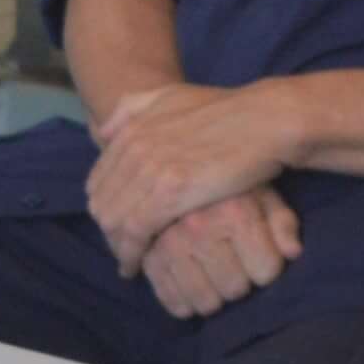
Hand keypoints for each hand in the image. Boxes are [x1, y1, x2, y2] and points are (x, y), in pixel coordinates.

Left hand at [83, 78, 304, 256]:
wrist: (265, 120)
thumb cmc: (228, 111)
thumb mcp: (172, 96)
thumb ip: (134, 107)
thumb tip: (103, 131)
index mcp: (131, 128)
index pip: (97, 180)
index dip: (104, 207)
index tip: (116, 226)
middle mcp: (134, 148)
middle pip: (101, 203)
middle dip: (108, 231)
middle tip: (121, 250)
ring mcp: (151, 169)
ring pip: (114, 220)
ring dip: (117, 246)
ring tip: (128, 263)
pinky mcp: (171, 192)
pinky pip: (136, 230)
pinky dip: (131, 253)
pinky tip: (136, 266)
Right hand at [134, 190, 301, 320]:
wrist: (171, 163)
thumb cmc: (225, 182)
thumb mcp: (261, 191)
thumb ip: (281, 221)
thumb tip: (292, 252)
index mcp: (234, 211)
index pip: (266, 271)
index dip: (268, 265)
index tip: (259, 252)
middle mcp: (199, 229)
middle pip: (236, 290)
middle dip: (241, 280)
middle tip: (233, 261)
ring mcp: (169, 245)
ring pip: (206, 303)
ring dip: (214, 295)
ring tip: (213, 273)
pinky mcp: (148, 258)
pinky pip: (174, 302)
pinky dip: (186, 302)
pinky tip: (191, 284)